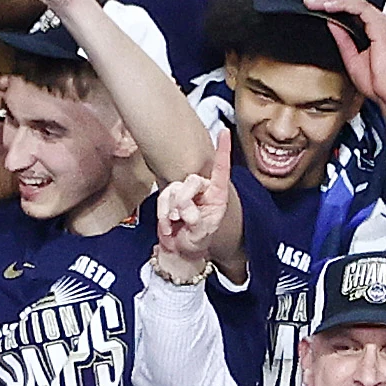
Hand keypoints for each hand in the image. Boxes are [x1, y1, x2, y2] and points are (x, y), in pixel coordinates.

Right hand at [155, 130, 232, 274]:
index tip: (224, 132)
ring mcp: (184, 193)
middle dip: (185, 201)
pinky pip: (162, 198)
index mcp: (217, 195)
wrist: (178, 253)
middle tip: (185, 220)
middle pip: (192, 181)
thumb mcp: (202, 234)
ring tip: (176, 224)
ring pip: (174, 189)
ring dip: (172, 210)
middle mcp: (202, 191)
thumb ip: (196, 219)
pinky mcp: (168, 198)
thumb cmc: (196, 243)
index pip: (221, 169)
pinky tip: (169, 225)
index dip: (223, 150)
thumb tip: (185, 208)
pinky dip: (163, 214)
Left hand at [306, 0, 385, 112]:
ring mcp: (385, 24)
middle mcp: (384, 24)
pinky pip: (360, 9)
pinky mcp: (383, 28)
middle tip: (310, 1)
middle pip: (355, 4)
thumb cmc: (379, 83)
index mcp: (379, 30)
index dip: (335, 6)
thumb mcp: (352, 57)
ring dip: (333, 0)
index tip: (316, 7)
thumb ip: (343, 39)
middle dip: (330, 0)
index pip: (355, 10)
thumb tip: (332, 24)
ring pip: (356, 3)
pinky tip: (328, 6)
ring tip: (315, 2)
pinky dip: (343, 5)